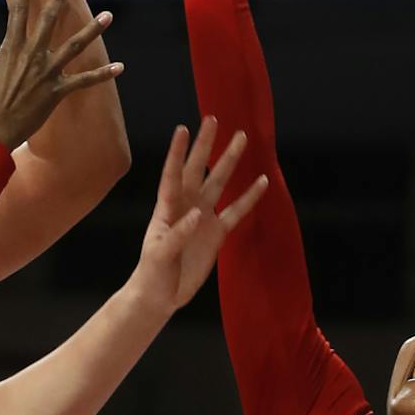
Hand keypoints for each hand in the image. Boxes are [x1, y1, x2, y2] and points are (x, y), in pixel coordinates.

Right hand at [0, 0, 121, 150]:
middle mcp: (32, 58)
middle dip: (58, 0)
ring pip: (73, 47)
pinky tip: (120, 68)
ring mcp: (46, 75)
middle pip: (47, 23)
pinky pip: (83, 82)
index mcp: (11, 50)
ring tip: (108, 15)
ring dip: (92, 31)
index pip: (17, 14)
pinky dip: (101, 75)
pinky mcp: (56, 93)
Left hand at [128, 118, 266, 314]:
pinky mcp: (216, 232)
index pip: (172, 175)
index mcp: (167, 208)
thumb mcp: (160, 254)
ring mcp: (203, 217)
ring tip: (242, 137)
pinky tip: (262, 181)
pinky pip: (236, 211)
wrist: (161, 295)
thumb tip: (198, 214)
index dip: (178, 153)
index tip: (183, 129)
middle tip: (213, 119)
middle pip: (198, 169)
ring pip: (219, 183)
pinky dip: (249, 197)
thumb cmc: (152, 274)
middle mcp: (185, 206)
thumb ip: (178, 234)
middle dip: (206, 145)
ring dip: (230, 161)